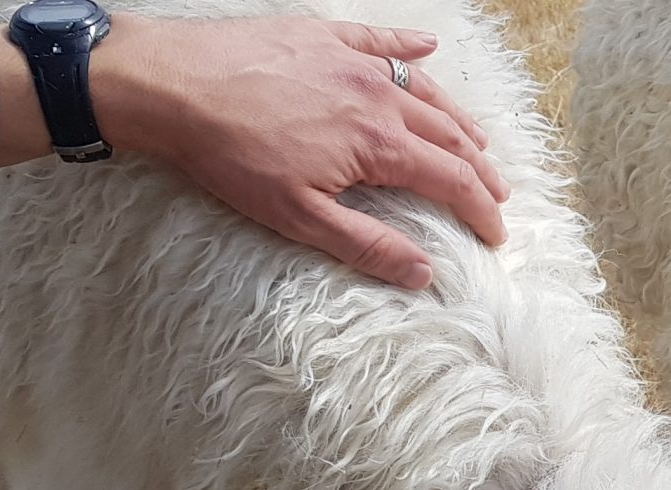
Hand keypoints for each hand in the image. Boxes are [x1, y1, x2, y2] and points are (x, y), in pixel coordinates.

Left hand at [0, 15, 509, 287]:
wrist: (173, 85)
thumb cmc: (229, 155)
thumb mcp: (297, 217)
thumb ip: (366, 245)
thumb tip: (423, 272)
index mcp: (378, 144)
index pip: (451, 180)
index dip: (481, 209)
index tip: (496, 232)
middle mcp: (378, 97)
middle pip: (449, 135)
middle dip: (480, 168)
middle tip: (498, 193)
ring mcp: (352, 61)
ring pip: (424, 89)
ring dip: (458, 118)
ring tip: (477, 140)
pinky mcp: (322, 36)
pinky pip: (381, 39)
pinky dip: (409, 45)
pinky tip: (428, 46)